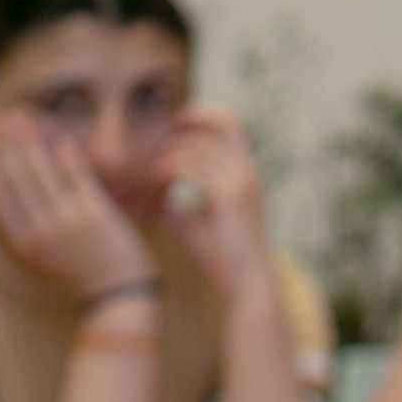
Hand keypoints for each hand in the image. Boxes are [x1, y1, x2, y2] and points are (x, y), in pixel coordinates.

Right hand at [0, 110, 154, 302]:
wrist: (118, 293)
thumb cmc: (78, 270)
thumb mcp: (38, 254)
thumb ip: (20, 222)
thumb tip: (1, 182)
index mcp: (20, 242)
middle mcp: (38, 231)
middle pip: (14, 174)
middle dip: (5, 139)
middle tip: (2, 115)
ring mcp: (66, 221)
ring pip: (40, 169)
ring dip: (30, 137)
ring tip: (25, 117)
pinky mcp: (95, 213)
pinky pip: (75, 174)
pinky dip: (67, 154)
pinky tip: (62, 140)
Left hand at [152, 104, 272, 301]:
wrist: (249, 283)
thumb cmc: (226, 259)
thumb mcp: (202, 227)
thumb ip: (184, 211)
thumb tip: (162, 209)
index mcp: (246, 173)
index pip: (230, 122)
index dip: (200, 117)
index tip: (172, 134)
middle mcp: (247, 170)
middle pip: (223, 118)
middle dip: (189, 120)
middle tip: (161, 141)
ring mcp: (240, 181)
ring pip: (198, 143)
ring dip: (169, 151)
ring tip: (152, 170)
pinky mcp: (227, 197)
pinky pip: (192, 166)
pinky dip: (170, 169)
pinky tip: (158, 181)